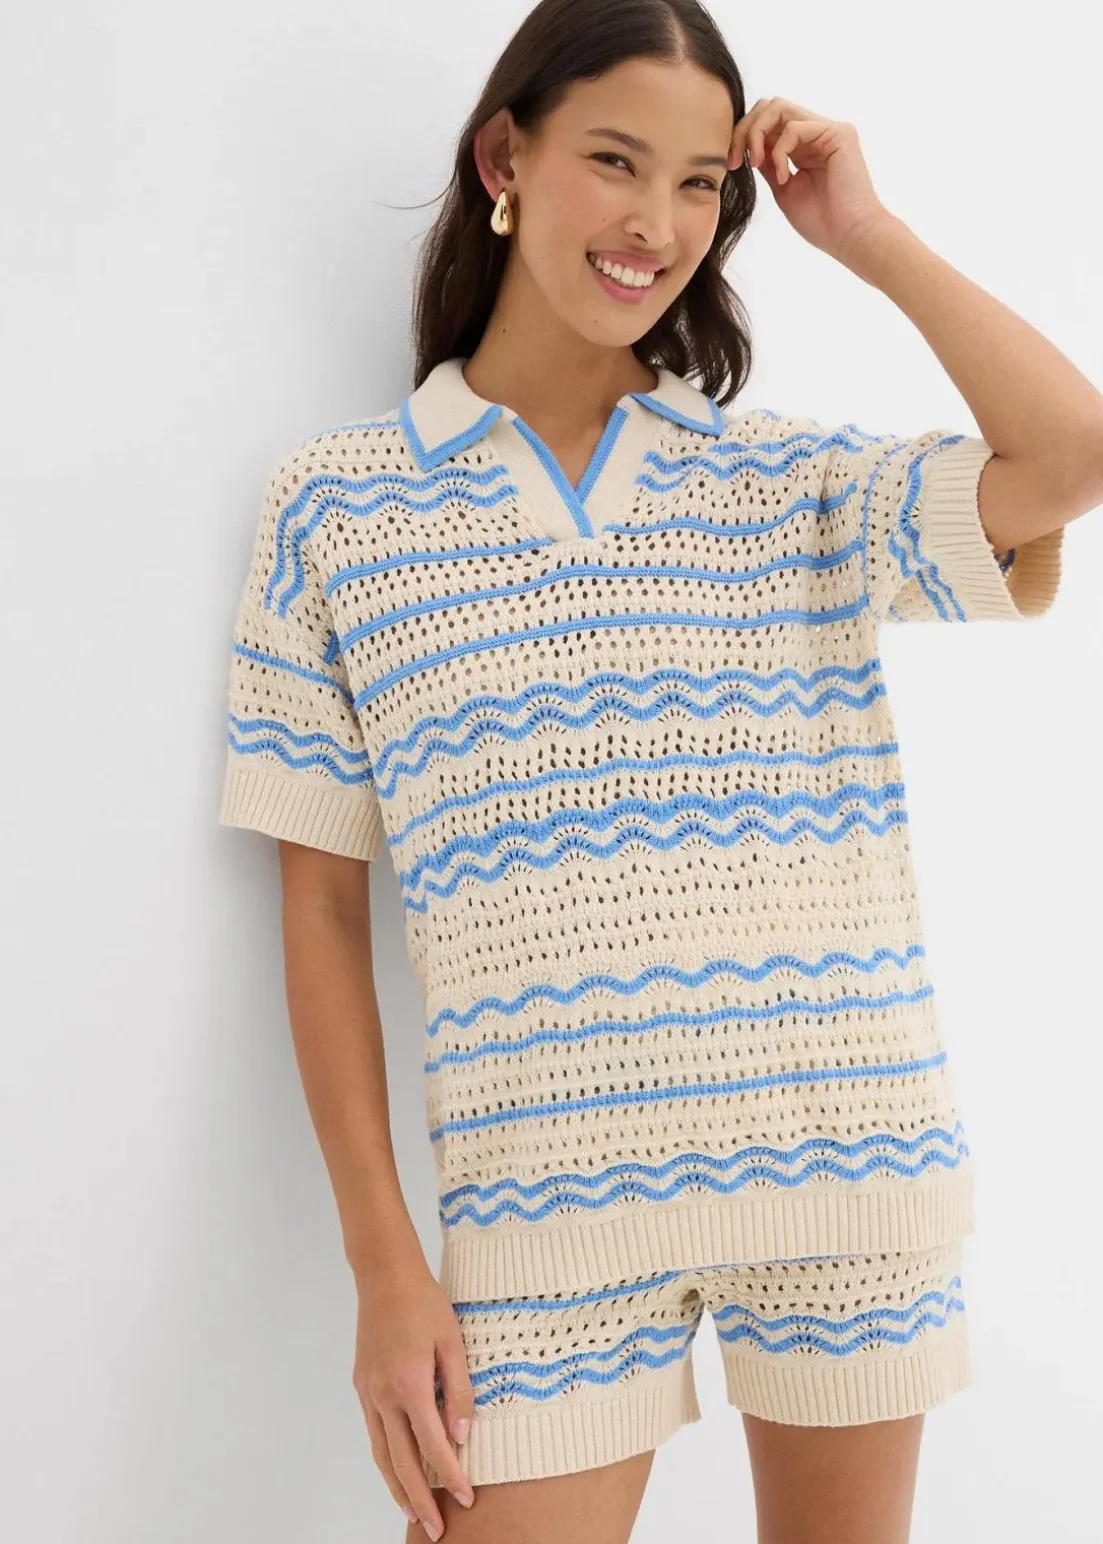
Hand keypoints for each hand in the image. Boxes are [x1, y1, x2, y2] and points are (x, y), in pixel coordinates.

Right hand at [353, 1262, 475, 1538]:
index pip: (433, 1445)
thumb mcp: (452, 1341)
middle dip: (419, 1499)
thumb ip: (459, 1390)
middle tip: (435, 1528)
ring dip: (397, 1487)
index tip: (466, 1497)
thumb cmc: (424, 1303)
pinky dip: (385, 1459)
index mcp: (409, 1384)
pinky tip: (397, 1470)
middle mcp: (383, 1395)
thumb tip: (463, 1435)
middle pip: (401, 1462)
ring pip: (381, 1453)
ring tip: (412, 1512)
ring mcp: (368, 1393)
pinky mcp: (361, 1386)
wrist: (384, 1276)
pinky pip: (374, 1433)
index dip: (450, 1475)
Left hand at [728, 97, 895, 265]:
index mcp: (804, 146)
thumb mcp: (783, 189)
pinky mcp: (838, 132)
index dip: (743, 136)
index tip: (731, 165)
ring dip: (756, 133)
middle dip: (745, 129)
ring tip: (755, 164)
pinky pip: (793, 127)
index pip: (767, 122)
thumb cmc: (821, 222)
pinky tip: (784, 178)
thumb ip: (769, 163)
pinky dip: (779, 152)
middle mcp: (816, 132)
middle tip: (735, 161)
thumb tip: (748, 145)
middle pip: (769, 106)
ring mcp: (827, 129)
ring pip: (778, 107)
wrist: (850, 237)